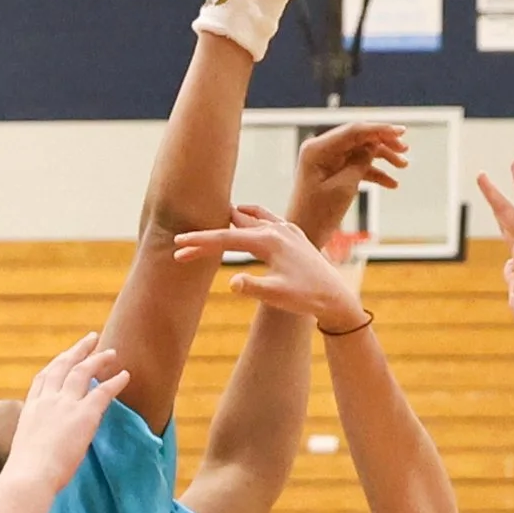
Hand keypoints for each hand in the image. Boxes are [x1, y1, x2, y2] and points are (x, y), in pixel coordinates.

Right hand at [0, 334, 128, 492]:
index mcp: (31, 408)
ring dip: (98, 359)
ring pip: (83, 371)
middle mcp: (47, 400)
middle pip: (63, 366)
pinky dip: (115, 382)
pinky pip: (103, 392)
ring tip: (112, 352)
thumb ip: (37, 442)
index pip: (43, 379)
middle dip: (77, 351)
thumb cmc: (25, 474)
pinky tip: (126, 375)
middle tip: (91, 339)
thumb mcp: (26, 450)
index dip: (56, 365)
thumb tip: (42, 452)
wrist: (29, 476)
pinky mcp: (83, 415)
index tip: (64, 357)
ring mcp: (64, 405)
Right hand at [172, 205, 364, 326]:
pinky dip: (250, 216)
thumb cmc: (307, 298)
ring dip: (226, 222)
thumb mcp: (277, 296)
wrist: (336, 297)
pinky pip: (266, 217)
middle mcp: (276, 229)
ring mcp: (286, 228)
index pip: (225, 239)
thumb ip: (253, 287)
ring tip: (207, 226)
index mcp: (268, 241)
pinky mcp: (293, 233)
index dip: (199, 243)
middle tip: (182, 246)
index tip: (177, 248)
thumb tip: (232, 282)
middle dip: (207, 236)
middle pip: (232, 226)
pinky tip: (244, 215)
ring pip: (249, 216)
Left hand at [290, 120, 407, 247]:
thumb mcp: (344, 186)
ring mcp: (327, 160)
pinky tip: (392, 184)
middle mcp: (321, 149)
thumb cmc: (318, 214)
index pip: (353, 131)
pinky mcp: (333, 172)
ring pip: (361, 151)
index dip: (379, 129)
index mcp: (318, 149)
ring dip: (383, 157)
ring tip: (403, 166)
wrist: (305, 235)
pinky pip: (357, 166)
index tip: (402, 132)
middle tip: (405, 149)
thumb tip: (374, 144)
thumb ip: (360, 161)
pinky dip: (374, 173)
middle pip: (359, 138)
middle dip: (383, 143)